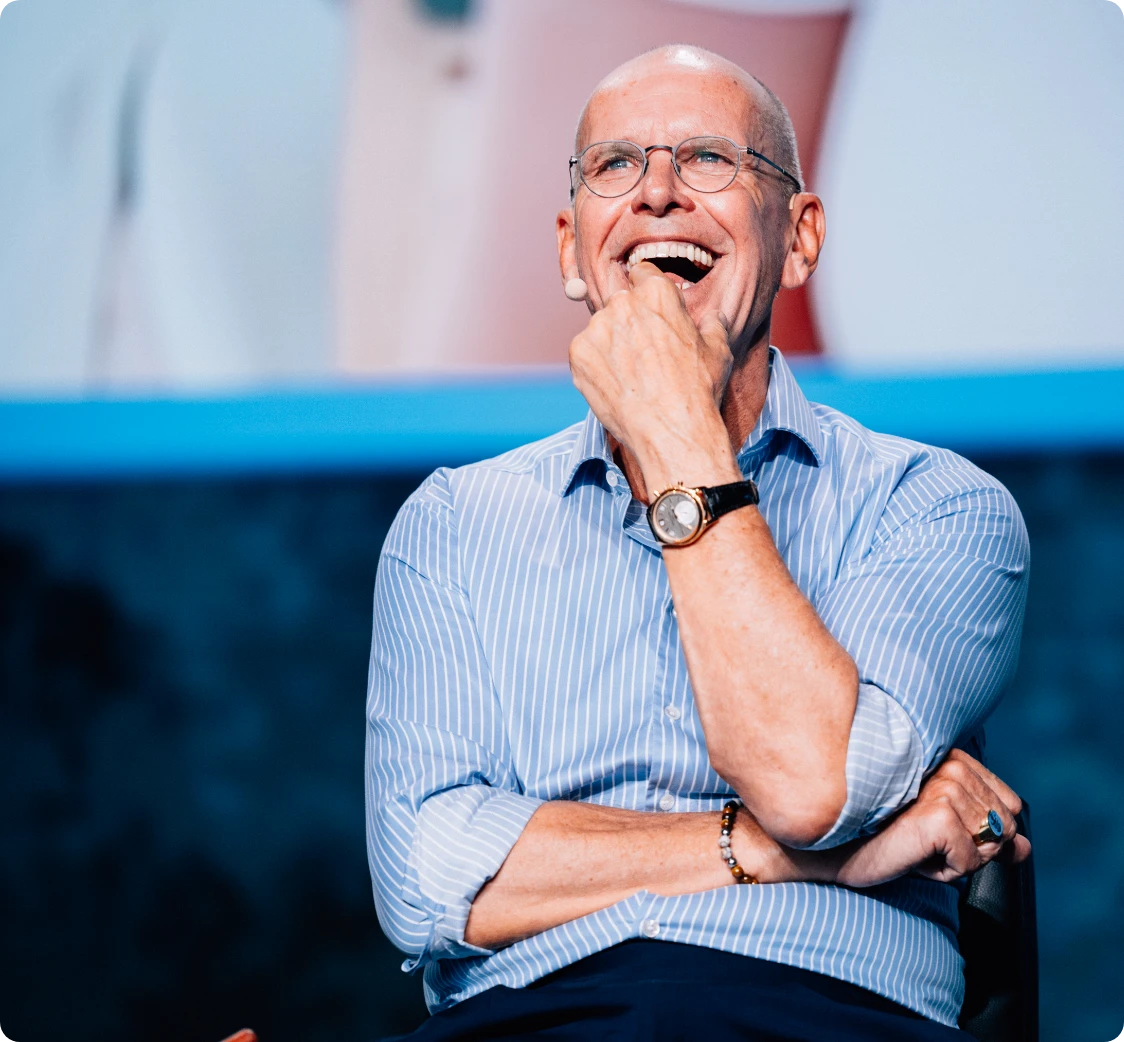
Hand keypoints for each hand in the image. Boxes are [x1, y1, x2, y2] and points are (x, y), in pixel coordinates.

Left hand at [568, 261, 734, 488]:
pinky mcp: (578, 353)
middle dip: (629, 321)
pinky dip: (594, 365)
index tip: (650, 311)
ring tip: (630, 375)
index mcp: (657, 292)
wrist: (670, 429)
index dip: (647, 291)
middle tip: (642, 353)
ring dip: (610, 344)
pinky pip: (584, 352)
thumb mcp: (718, 351)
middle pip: (620, 302)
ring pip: (601, 328)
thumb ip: (712, 325)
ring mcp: (596, 328)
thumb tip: (714, 318)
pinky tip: (615, 385)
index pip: (642, 273)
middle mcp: (623, 303)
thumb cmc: (698, 389)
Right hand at [835, 749, 1030, 887]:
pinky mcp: (939, 816)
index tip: (939, 830)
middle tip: (925, 841)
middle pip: (1005, 827)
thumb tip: (1026, 849)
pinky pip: (972, 863)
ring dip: (957, 861)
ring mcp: (945, 788)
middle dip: (973, 849)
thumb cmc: (884, 837)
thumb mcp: (943, 836)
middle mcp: (951, 766)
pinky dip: (946, 872)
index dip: (984, 832)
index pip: (1010, 804)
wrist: (836, 847)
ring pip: (990, 846)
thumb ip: (988, 837)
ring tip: (917, 847)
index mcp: (953, 759)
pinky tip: (914, 856)